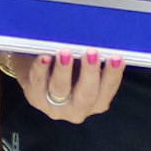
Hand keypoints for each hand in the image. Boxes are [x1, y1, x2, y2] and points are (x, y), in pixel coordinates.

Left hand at [0, 49, 124, 125]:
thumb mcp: (84, 66)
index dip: (113, 75)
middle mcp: (77, 109)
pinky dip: (41, 69)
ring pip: (60, 90)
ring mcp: (54, 107)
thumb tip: (103, 41)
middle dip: (90, 73)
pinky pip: (38, 83)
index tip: (116, 57)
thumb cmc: (70, 67)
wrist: (37, 70)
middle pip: (86, 95)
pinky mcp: (35, 98)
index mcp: (96, 102)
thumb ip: (94, 59)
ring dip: (64, 70)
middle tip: (92, 53)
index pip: (107, 90)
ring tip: (66, 52)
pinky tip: (44, 56)